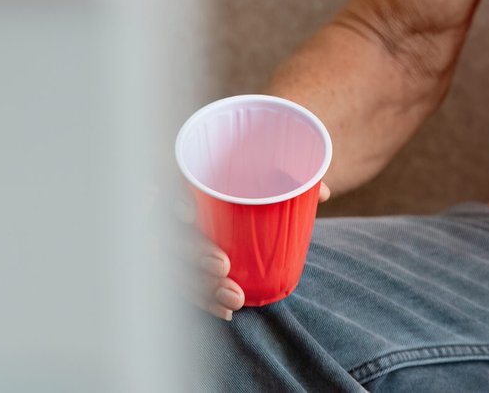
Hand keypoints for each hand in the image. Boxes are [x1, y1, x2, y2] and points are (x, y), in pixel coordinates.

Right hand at [179, 182, 330, 320]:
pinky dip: (207, 302)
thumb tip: (322, 192)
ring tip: (234, 298)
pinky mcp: (184, 271)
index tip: (188, 214)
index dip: (169, 202)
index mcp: (188, 186)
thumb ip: (291, 179)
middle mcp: (174, 217)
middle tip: (222, 265)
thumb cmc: (252, 181)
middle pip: (170, 237)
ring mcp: (176, 247)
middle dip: (192, 254)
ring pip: (178, 270)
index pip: (166, 189)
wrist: (242, 201)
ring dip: (202, 287)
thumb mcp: (270, 177)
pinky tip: (226, 313)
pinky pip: (188, 289)